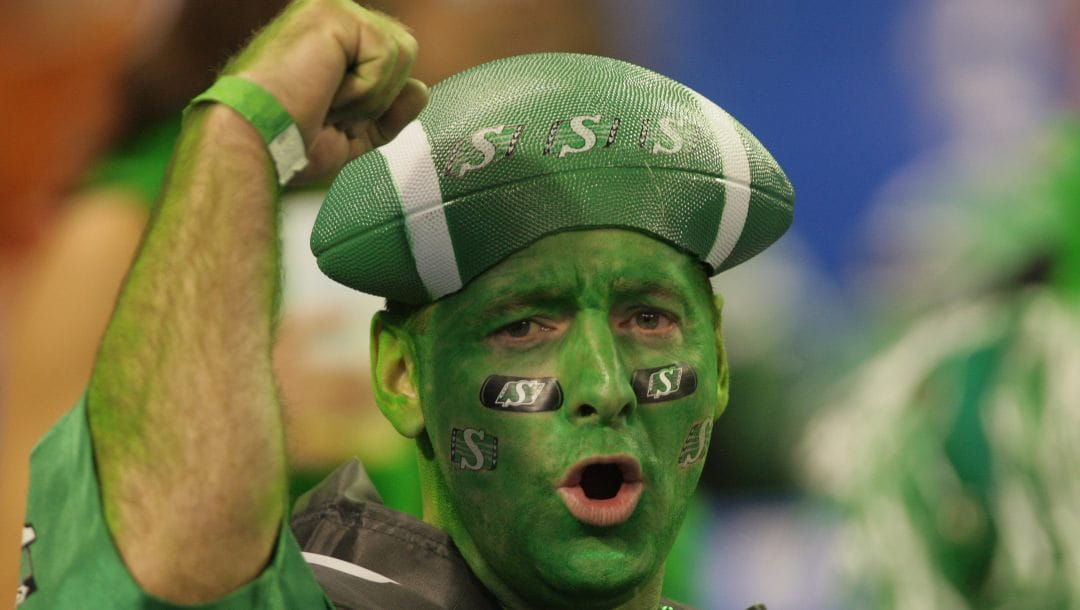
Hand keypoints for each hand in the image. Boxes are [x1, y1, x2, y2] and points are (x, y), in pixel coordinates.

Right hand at [224, 0, 427, 181]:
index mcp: (331, 42)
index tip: (331, 120)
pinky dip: (364, 89)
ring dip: (369, 96)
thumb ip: (389, 111)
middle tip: (330, 112)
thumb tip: (420, 89)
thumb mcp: (353, 134)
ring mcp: (332, 10)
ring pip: (402, 54)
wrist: (257, 141)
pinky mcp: (335, 13)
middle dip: (376, 99)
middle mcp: (332, 18)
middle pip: (403, 54)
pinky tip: (326, 91)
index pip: (390, 62)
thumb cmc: (287, 141)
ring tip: (325, 100)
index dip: (376, 104)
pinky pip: (388, 56)